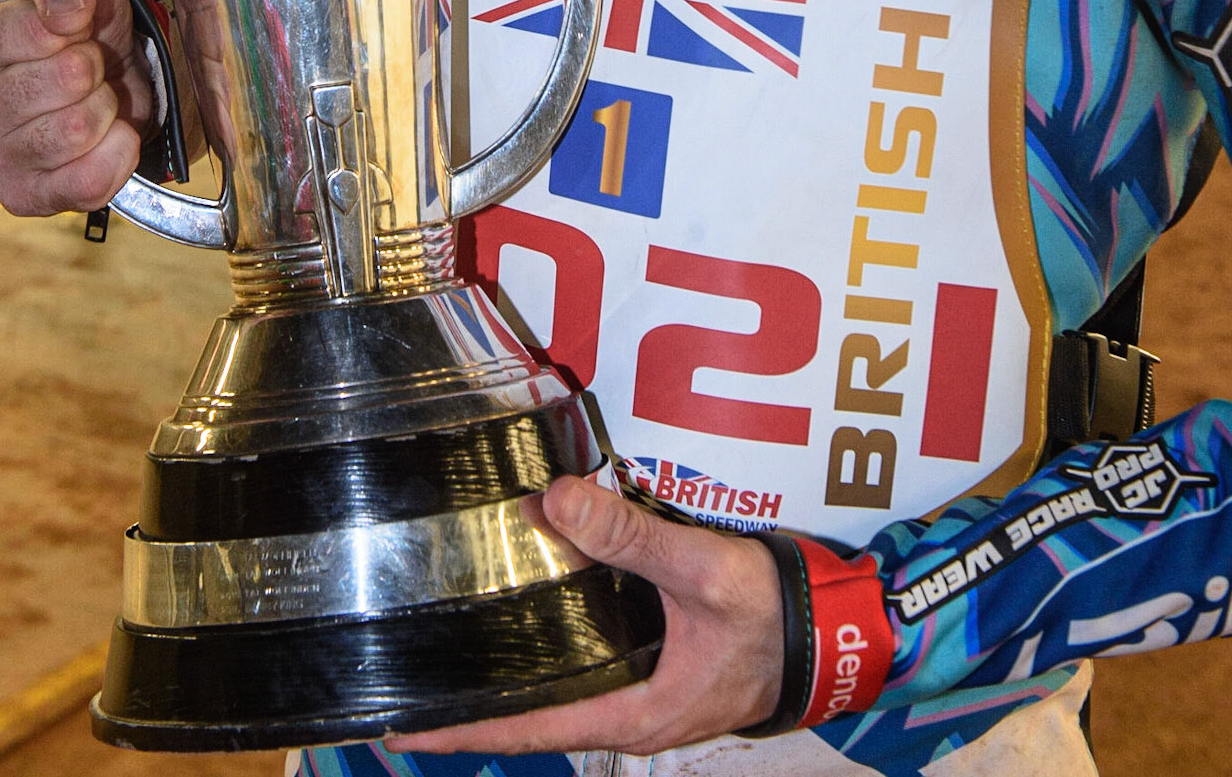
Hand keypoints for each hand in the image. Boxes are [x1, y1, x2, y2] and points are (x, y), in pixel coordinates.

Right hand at [0, 0, 155, 215]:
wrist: (104, 75)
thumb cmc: (76, 24)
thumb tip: (65, 7)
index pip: (38, 31)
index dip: (75, 22)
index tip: (73, 25)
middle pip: (68, 79)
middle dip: (96, 64)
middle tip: (85, 64)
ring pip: (81, 129)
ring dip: (106, 106)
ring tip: (90, 97)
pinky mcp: (22, 199)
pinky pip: (89, 182)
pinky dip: (117, 153)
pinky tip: (107, 135)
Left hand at [387, 475, 783, 755]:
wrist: (832, 635)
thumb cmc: (773, 616)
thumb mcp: (702, 572)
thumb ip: (630, 537)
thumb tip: (551, 502)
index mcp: (631, 714)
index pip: (525, 727)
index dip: (460, 728)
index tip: (399, 724)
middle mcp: (627, 717)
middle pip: (530, 716)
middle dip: (470, 704)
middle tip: (403, 683)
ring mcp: (640, 697)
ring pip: (556, 693)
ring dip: (506, 679)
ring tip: (447, 654)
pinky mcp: (653, 671)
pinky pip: (584, 669)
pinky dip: (547, 654)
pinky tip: (524, 623)